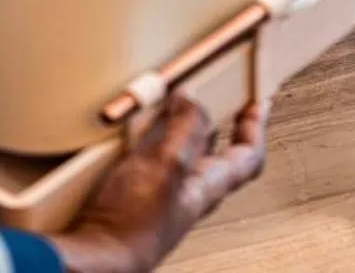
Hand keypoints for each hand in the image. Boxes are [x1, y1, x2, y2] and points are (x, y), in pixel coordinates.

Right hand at [48, 95, 268, 272]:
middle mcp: (185, 190)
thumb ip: (185, 130)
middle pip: (213, 152)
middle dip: (217, 120)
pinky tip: (137, 125)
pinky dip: (150, 134)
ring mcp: (158, 193)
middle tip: (221, 97)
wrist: (97, 256)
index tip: (257, 102)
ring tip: (178, 99)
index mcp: (205, 187)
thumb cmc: (131, 227)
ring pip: (179, 152)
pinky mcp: (131, 192)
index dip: (255, 128)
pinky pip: (149, 156)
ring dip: (180, 124)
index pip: (246, 157)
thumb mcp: (167, 166)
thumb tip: (193, 99)